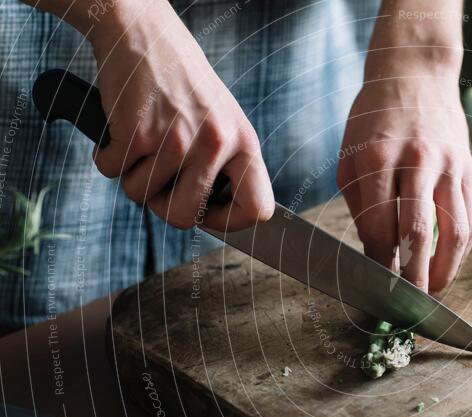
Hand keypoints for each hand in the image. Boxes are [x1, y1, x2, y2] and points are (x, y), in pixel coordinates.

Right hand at [86, 0, 272, 229]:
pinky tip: (123, 128)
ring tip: (143, 140)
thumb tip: (214, 218)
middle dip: (161, 205)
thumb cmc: (183, 85)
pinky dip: (107, 156)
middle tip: (158, 177)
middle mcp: (217, 144)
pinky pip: (112, 172)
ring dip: (132, 175)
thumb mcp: (223, 122)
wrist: (145, 33)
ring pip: (141, 196)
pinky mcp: (138, 132)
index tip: (206, 214)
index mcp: (245, 144)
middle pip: (183, 217)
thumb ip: (226, 167)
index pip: (258, 209)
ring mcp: (178, 140)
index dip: (230, 223)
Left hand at [337, 76, 471, 293]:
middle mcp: (417, 161)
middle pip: (419, 234)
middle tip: (407, 304)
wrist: (415, 73)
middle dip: (413, 277)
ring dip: (445, 270)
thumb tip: (376, 256)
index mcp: (377, 159)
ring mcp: (448, 165)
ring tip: (432, 292)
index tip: (376, 285)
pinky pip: (470, 218)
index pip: (379, 226)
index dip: (379, 262)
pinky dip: (461, 250)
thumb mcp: (350, 158)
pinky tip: (448, 266)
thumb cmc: (373, 120)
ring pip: (454, 231)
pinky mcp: (468, 169)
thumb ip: (361, 208)